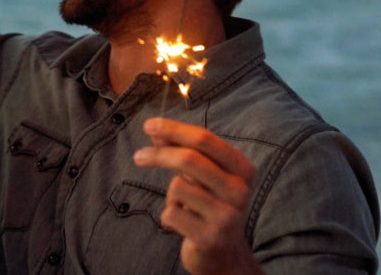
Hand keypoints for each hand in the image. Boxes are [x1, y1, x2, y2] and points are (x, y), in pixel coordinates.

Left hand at [134, 118, 262, 274]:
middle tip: (138, 156)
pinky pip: (172, 213)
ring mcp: (227, 215)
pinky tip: (181, 226)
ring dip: (170, 196)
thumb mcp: (201, 176)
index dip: (174, 130)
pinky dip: (168, 217)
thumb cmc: (209, 206)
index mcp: (242, 169)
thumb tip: (155, 129)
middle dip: (158, 154)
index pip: (205, 139)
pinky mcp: (211, 237)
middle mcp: (240, 191)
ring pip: (178, 186)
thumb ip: (182, 151)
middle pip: (189, 159)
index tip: (149, 125)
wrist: (223, 254)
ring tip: (182, 208)